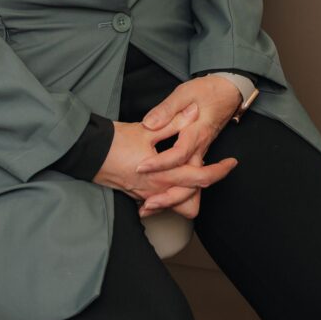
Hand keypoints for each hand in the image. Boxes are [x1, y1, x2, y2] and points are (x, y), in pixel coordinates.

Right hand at [92, 102, 235, 216]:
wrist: (89, 154)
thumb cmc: (116, 141)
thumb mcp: (146, 129)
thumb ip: (173, 123)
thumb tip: (193, 113)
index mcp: (164, 174)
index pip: (200, 178)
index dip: (219, 171)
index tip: (231, 163)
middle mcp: (158, 191)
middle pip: (193, 200)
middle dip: (207, 184)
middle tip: (218, 168)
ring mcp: (147, 197)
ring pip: (178, 206)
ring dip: (189, 194)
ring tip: (195, 173)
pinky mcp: (139, 197)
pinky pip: (163, 203)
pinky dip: (171, 195)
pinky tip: (172, 180)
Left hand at [135, 77, 240, 217]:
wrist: (228, 93)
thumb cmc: (207, 91)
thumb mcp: (184, 93)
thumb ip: (167, 109)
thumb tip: (150, 123)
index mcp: (196, 133)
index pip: (178, 154)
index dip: (160, 163)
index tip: (141, 167)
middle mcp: (200, 148)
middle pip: (189, 181)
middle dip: (168, 196)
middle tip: (147, 204)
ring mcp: (201, 154)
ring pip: (193, 186)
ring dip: (173, 200)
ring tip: (149, 207)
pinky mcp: (198, 155)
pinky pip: (191, 181)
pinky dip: (178, 193)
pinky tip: (159, 197)